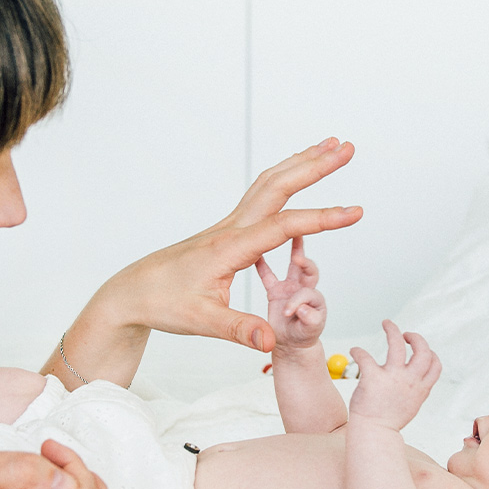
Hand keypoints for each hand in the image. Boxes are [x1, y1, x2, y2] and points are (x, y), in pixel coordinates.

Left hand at [88, 138, 361, 351]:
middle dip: (315, 166)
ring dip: (301, 163)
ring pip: (269, 183)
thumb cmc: (164, 303)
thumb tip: (270, 342)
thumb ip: (240, 330)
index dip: (322, 218)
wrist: (133, 293)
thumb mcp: (202, 322)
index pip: (284, 226)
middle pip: (278, 185)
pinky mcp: (228, 230)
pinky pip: (261, 194)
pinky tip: (297, 174)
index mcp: (230, 248)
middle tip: (348, 148)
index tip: (355, 212)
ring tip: (331, 146)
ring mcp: (229, 225)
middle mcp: (231, 228)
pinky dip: (285, 177)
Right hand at [255, 237, 325, 349]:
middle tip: (299, 257)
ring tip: (288, 231)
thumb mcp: (309, 331)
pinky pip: (267, 275)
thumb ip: (309, 320)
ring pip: (292, 264)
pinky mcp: (275, 290)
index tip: (290, 310)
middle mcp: (303, 288)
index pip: (308, 291)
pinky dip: (261, 264)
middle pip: (307, 269)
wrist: (291, 343)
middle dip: (305, 261)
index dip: (299, 299)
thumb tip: (302, 309)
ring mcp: (290, 286)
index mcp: (314, 298)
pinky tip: (254, 251)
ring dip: (293, 248)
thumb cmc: (302, 335)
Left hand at [347, 320, 442, 428]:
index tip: (420, 350)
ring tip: (387, 323)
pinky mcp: (373, 378)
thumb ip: (414, 390)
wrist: (374, 434)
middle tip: (405, 334)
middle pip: (423, 351)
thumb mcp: (410, 405)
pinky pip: (365, 357)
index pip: (435, 365)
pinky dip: (358, 351)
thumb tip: (413, 378)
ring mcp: (393, 379)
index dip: (431, 353)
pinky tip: (354, 351)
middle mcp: (410, 381)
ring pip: (397, 345)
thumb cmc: (389, 420)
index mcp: (420, 388)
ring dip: (393, 330)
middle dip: (416, 338)